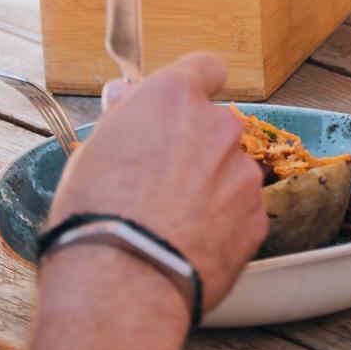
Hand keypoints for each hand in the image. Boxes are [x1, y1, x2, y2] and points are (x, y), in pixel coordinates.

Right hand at [49, 53, 269, 311]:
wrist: (124, 281)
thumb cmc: (95, 212)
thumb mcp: (92, 152)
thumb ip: (123, 119)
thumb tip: (126, 94)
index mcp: (174, 98)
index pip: (205, 68)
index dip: (193, 87)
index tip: (180, 109)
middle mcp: (219, 125)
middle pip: (217, 125)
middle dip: (198, 146)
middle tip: (161, 181)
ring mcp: (244, 171)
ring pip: (232, 170)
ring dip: (212, 187)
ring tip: (173, 223)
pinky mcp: (257, 217)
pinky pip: (241, 210)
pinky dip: (223, 223)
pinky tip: (191, 245)